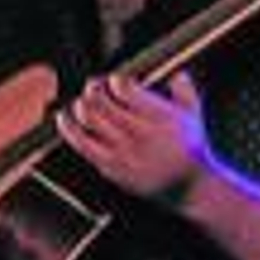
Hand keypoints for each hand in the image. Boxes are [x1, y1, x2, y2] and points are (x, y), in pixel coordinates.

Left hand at [58, 70, 215, 205]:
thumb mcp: (194, 114)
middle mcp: (139, 132)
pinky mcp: (111, 167)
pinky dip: (70, 129)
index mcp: (159, 115)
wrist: (188, 185)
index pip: (125, 89)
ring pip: (89, 120)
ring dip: (80, 106)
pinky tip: (65, 120)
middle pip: (101, 102)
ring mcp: (123, 151)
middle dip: (93, 90)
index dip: (114, 80)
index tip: (114, 80)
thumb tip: (175, 73)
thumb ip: (184, 90)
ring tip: (80, 102)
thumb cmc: (191, 148)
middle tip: (93, 87)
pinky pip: (82, 145)